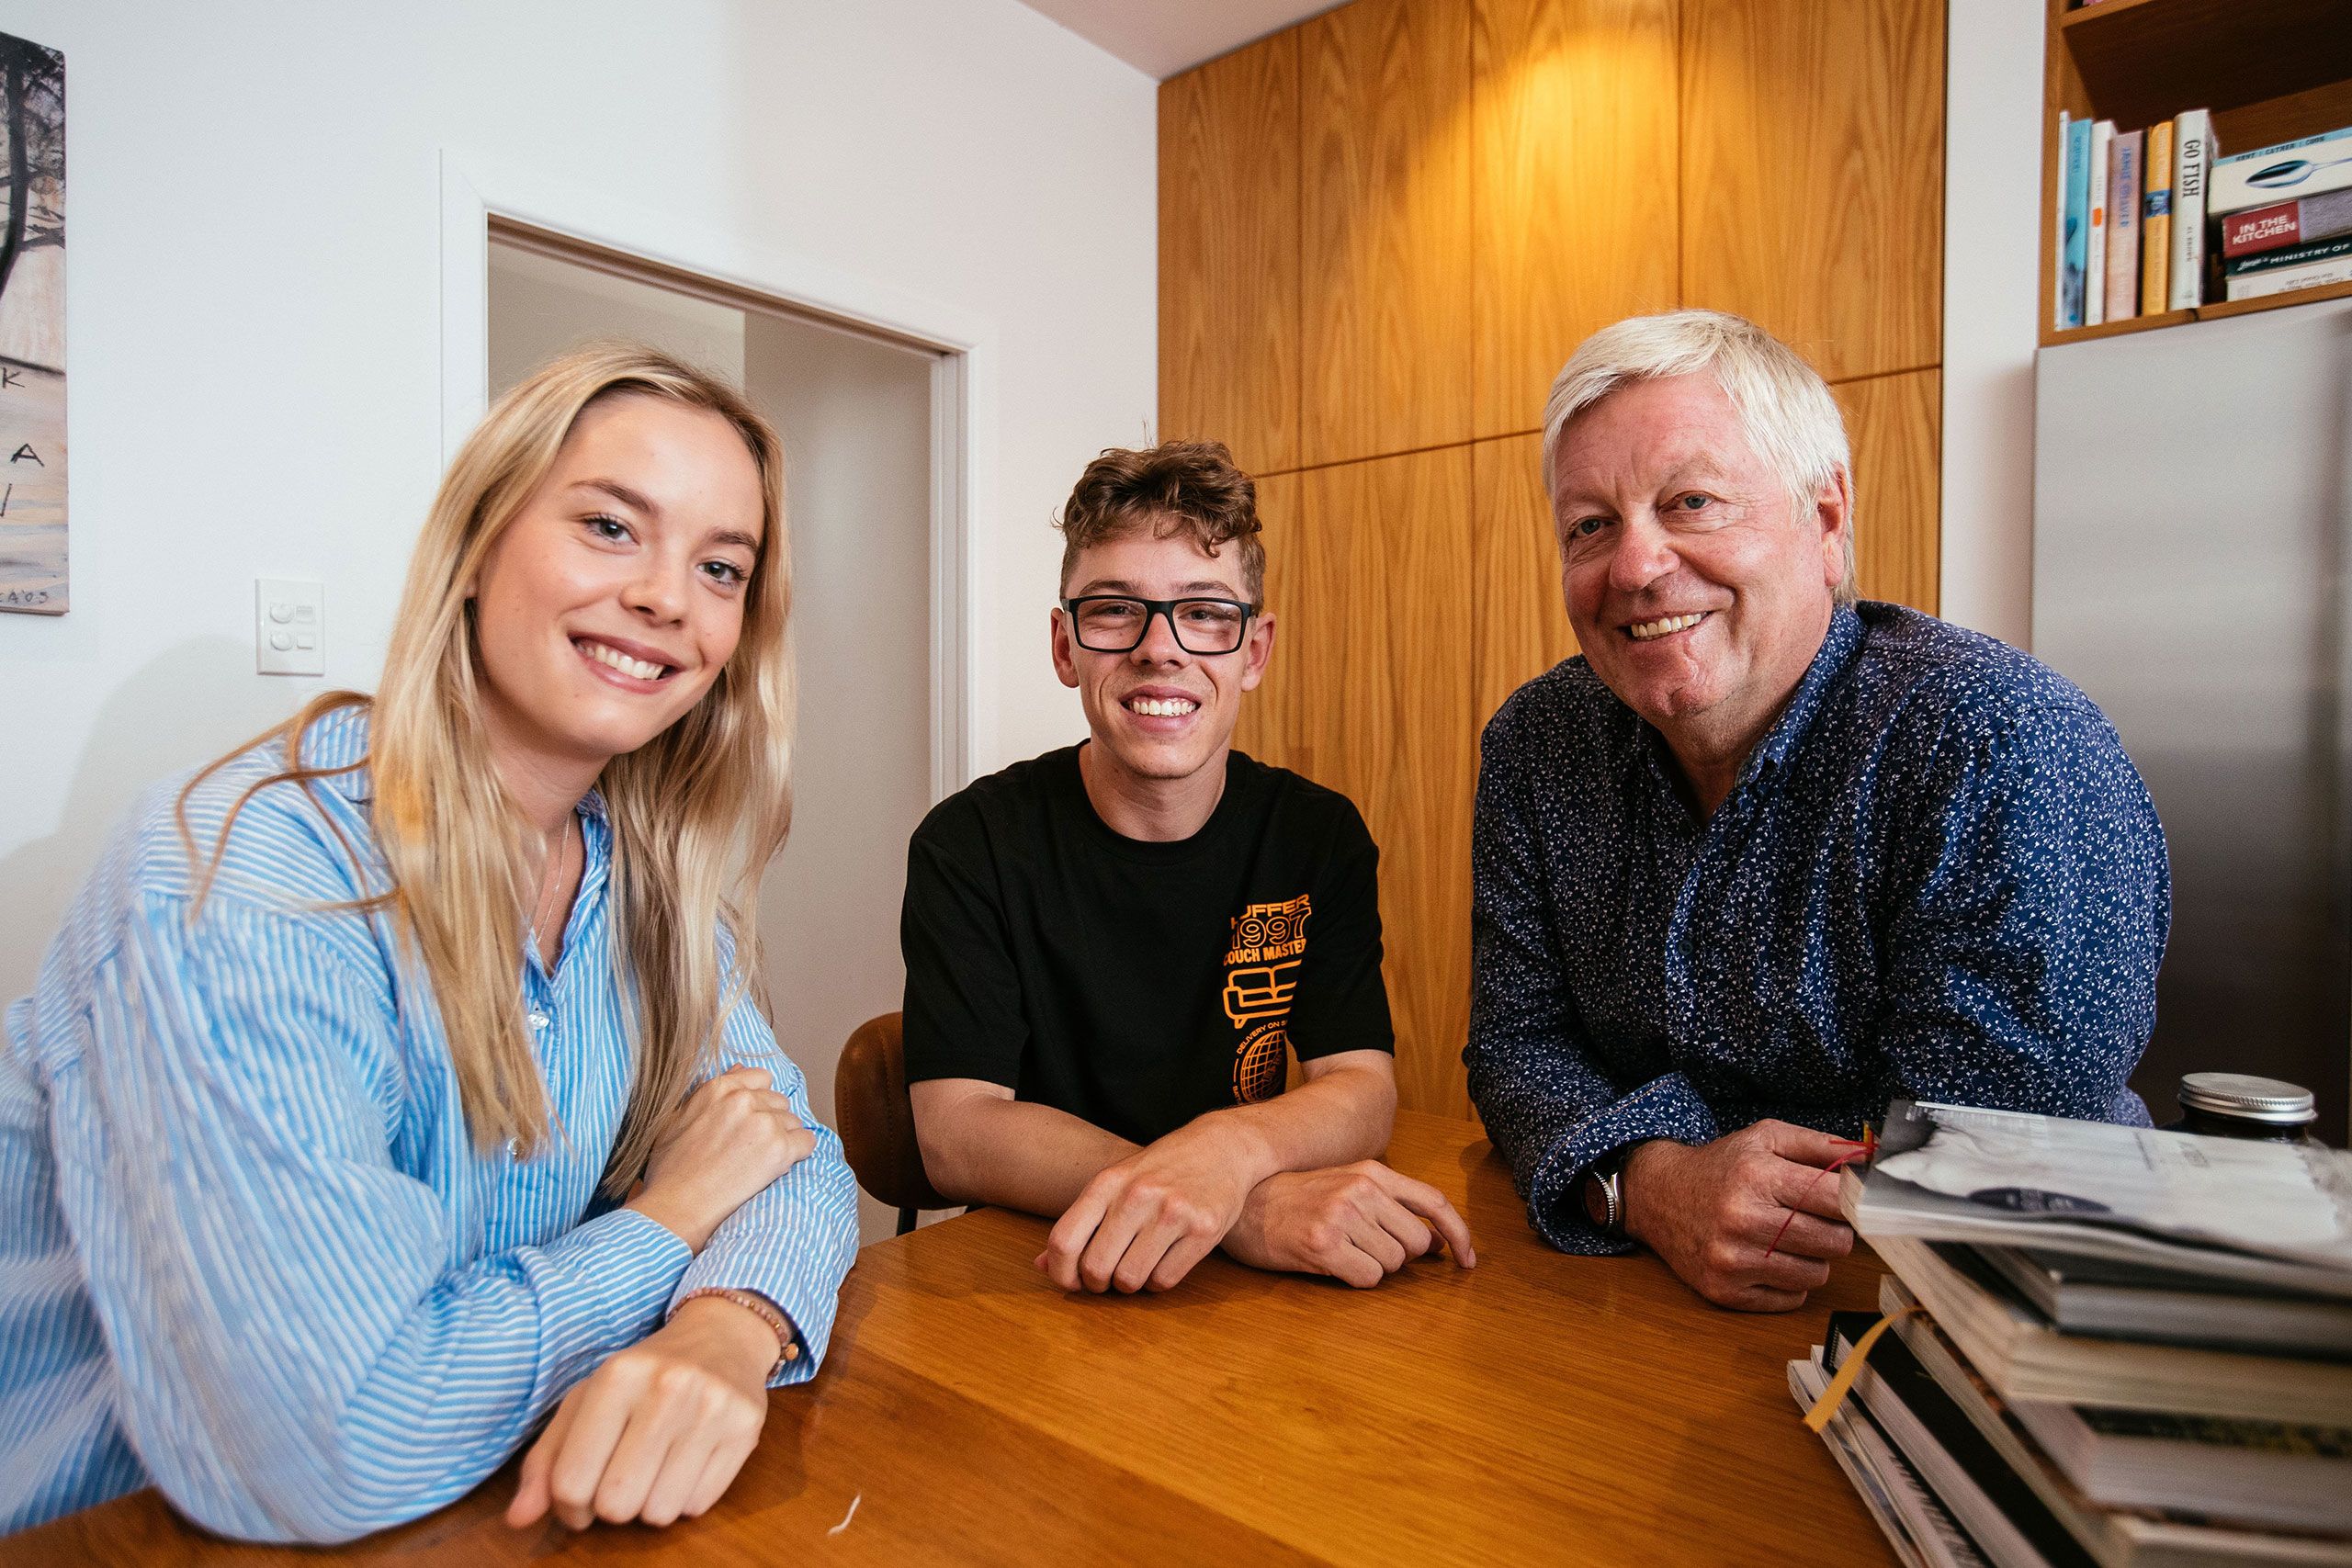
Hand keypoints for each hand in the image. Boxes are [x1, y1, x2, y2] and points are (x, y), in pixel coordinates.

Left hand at [505, 1296, 777, 1530]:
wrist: (722, 1337)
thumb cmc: (643, 1376)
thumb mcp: (586, 1402)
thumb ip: (546, 1461)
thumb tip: (517, 1519)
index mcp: (617, 1376)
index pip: (572, 1481)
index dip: (568, 1507)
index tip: (579, 1498)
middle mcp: (668, 1388)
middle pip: (616, 1503)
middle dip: (612, 1505)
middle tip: (620, 1480)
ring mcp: (712, 1408)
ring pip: (659, 1512)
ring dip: (650, 1504)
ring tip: (655, 1470)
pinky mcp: (747, 1429)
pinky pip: (698, 1505)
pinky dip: (685, 1498)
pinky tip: (686, 1464)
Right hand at [627, 1066, 815, 1252]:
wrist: (678, 1206)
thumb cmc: (671, 1170)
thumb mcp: (676, 1119)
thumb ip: (710, 1093)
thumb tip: (739, 1070)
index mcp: (719, 1089)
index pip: (761, 1078)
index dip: (759, 1101)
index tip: (750, 1121)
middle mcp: (744, 1100)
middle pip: (779, 1102)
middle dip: (771, 1122)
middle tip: (751, 1148)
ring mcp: (764, 1123)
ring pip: (793, 1123)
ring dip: (783, 1140)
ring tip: (758, 1162)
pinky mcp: (780, 1149)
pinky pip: (808, 1142)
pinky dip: (798, 1154)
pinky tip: (778, 1167)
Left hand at [1035, 1119, 1271, 1293]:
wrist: (1222, 1147)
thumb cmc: (1160, 1170)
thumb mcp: (1116, 1183)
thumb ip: (1080, 1222)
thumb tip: (1042, 1265)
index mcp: (1108, 1181)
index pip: (1064, 1240)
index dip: (1061, 1272)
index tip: (1071, 1281)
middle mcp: (1138, 1195)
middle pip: (1096, 1268)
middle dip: (1097, 1284)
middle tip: (1108, 1277)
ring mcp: (1172, 1212)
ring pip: (1130, 1280)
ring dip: (1130, 1284)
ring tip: (1138, 1265)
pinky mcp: (1204, 1229)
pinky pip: (1165, 1280)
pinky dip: (1159, 1281)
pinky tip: (1164, 1261)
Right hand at [1220, 1161, 1476, 1286]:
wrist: (1242, 1202)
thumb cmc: (1294, 1198)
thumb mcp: (1345, 1186)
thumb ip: (1389, 1205)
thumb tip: (1434, 1242)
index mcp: (1372, 1172)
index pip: (1434, 1203)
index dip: (1459, 1234)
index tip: (1468, 1260)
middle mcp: (1362, 1189)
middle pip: (1415, 1243)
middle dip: (1398, 1256)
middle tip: (1364, 1250)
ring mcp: (1343, 1215)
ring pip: (1392, 1264)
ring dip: (1372, 1267)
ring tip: (1339, 1252)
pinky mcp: (1324, 1244)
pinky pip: (1368, 1279)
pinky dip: (1355, 1279)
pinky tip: (1329, 1264)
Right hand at [1622, 1120, 1858, 1311]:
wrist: (1658, 1196)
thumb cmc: (1720, 1167)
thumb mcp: (1765, 1138)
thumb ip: (1821, 1145)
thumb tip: (1872, 1159)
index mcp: (1757, 1176)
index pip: (1837, 1199)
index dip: (1854, 1200)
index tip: (1855, 1199)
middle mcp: (1743, 1220)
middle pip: (1835, 1241)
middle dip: (1835, 1229)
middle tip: (1814, 1217)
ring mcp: (1733, 1261)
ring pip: (1818, 1274)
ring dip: (1813, 1257)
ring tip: (1789, 1237)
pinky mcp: (1725, 1291)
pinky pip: (1792, 1297)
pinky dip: (1790, 1280)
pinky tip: (1769, 1257)